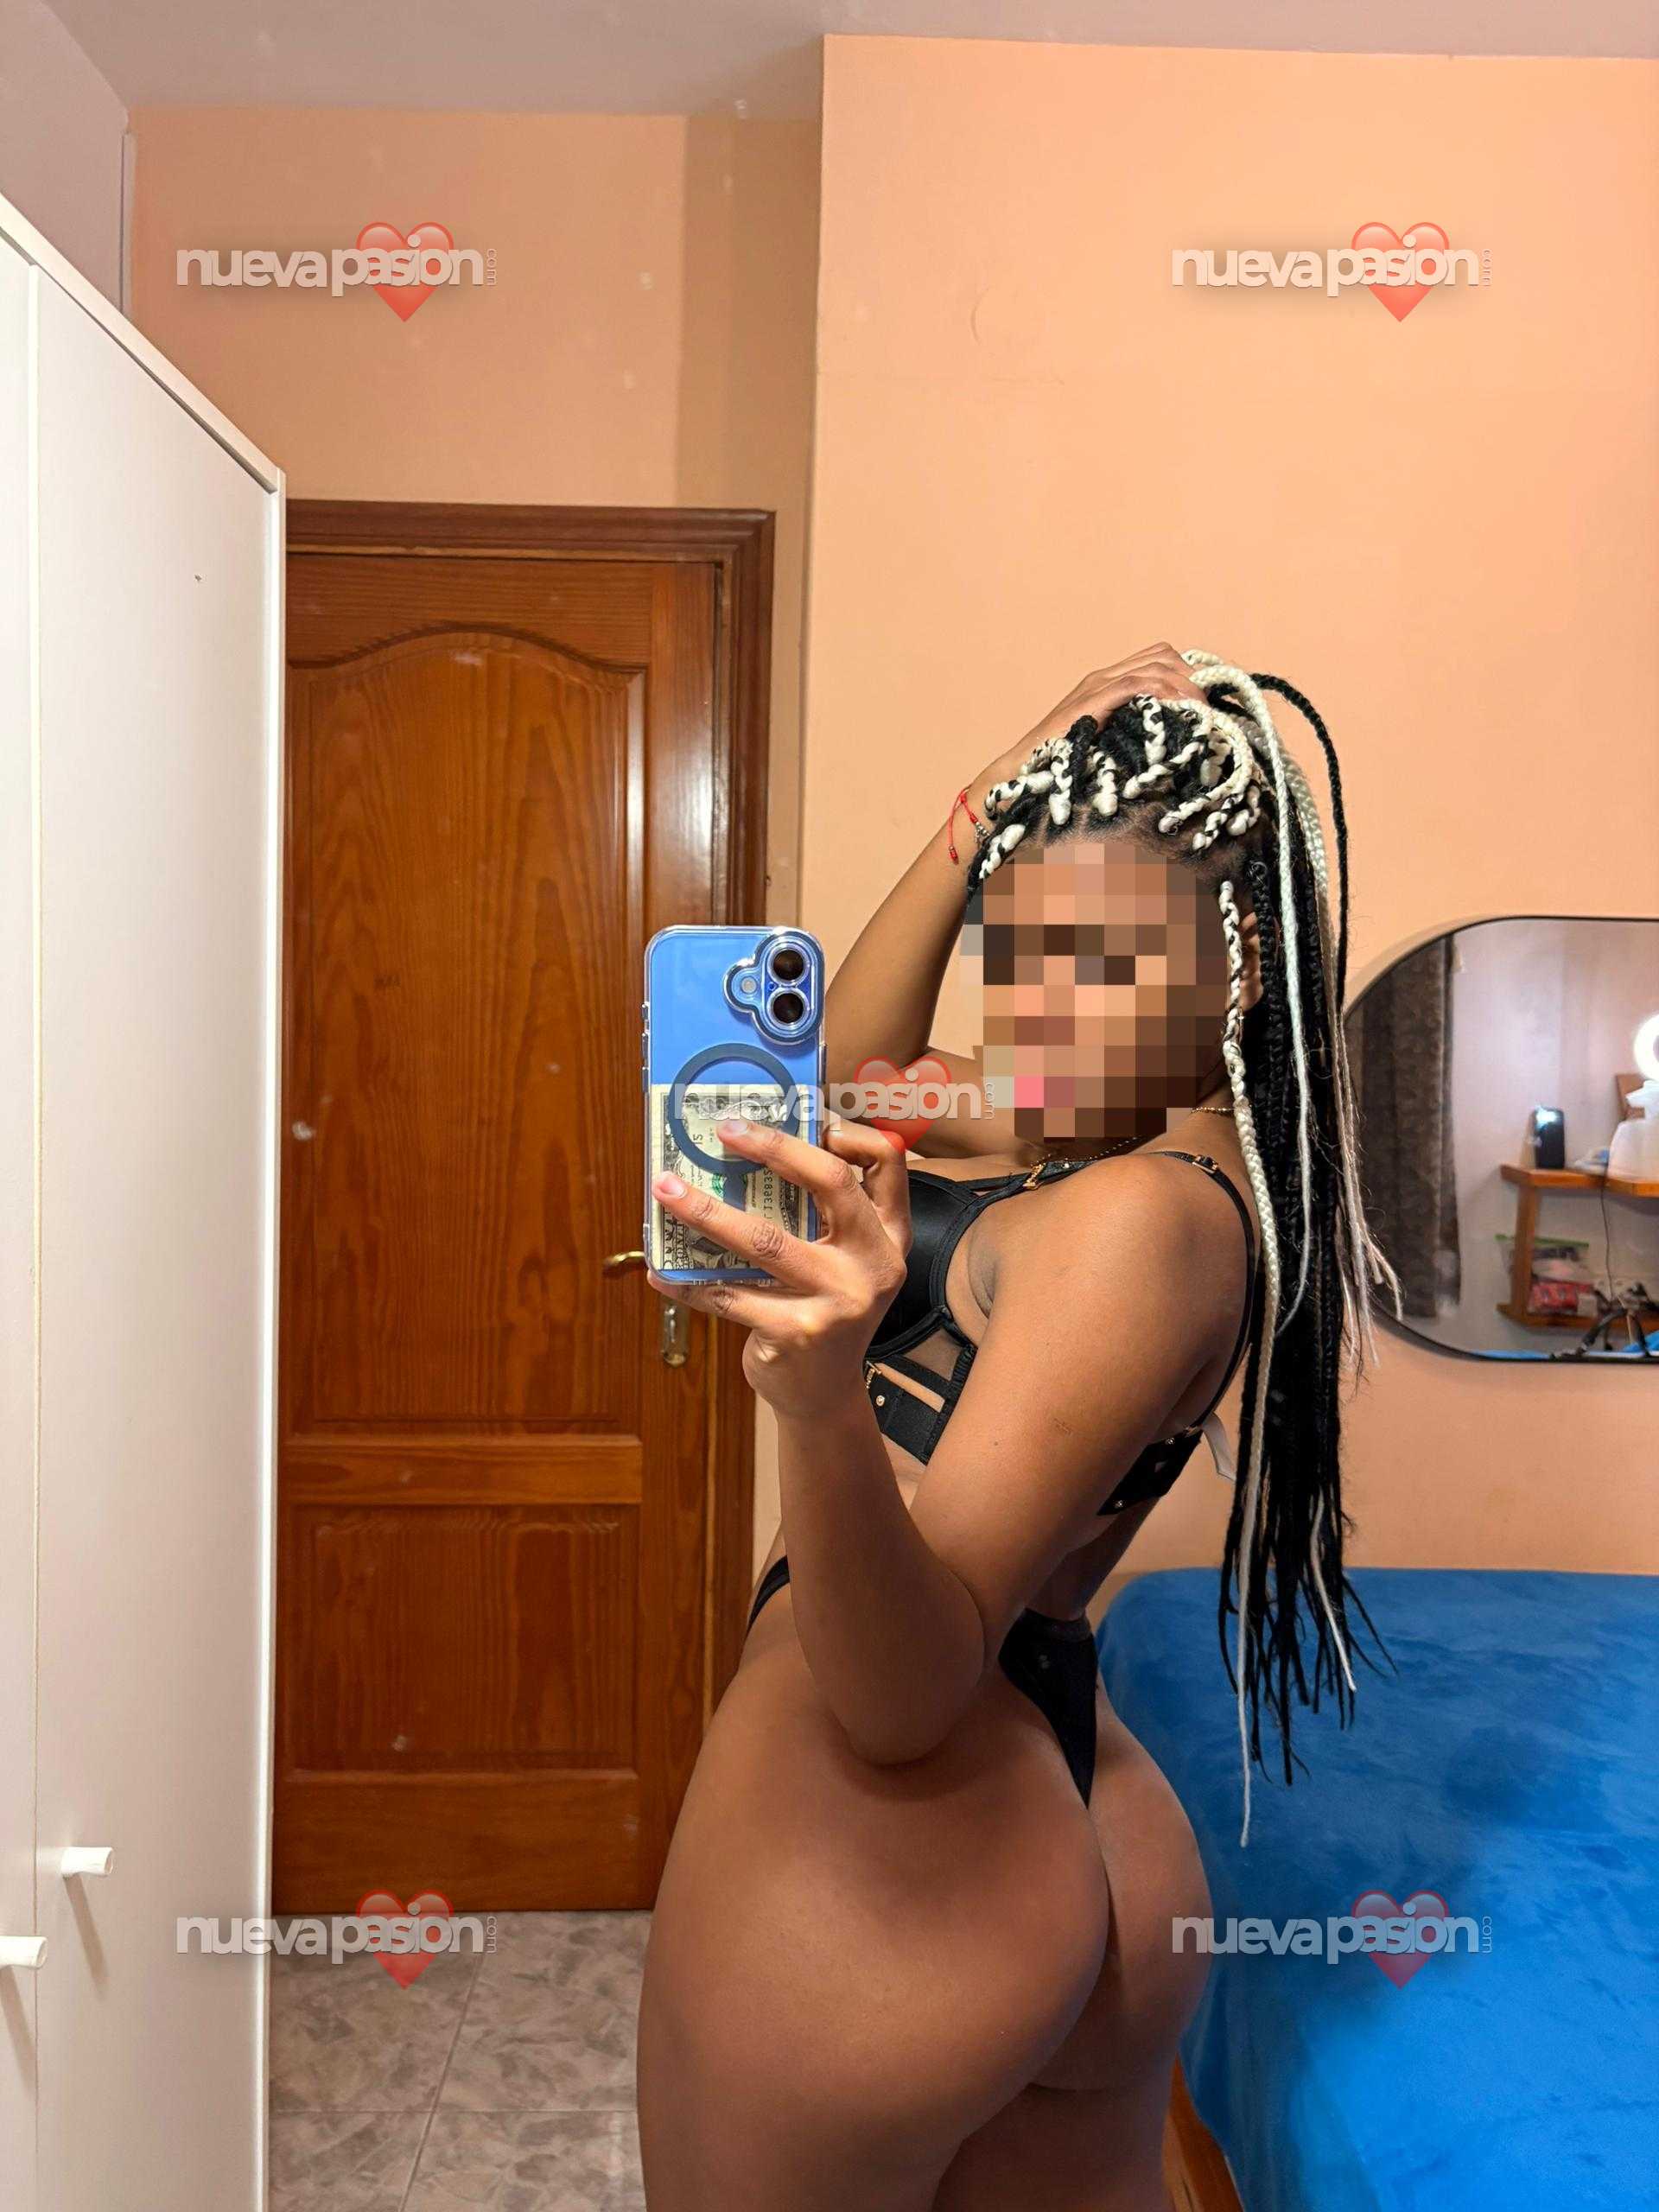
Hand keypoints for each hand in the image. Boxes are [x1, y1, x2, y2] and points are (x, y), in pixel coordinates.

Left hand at [645, 1118, 911, 1421]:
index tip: (805, 1116)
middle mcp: (874, 1263)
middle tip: (725, 1130)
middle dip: (773, 1147)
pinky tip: (660, 1270)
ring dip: (706, 1210)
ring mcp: (839, 1300)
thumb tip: (753, 1148)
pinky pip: (730, 1295)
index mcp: (889, 1234)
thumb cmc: (824, 1311)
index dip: (847, 1131)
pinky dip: (688, 1281)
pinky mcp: (798, 1332)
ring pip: (764, 1239)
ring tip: (666, 1189)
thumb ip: (822, 1215)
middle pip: (829, 1183)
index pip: (886, 1161)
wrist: (824, 1396)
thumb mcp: (843, 1260)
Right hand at [977, 642, 1210, 798]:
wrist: (1020, 773)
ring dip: (1184, 686)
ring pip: (1153, 666)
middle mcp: (1102, 677)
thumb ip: (1131, 734)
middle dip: (1192, 675)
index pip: (1158, 658)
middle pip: (1162, 655)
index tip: (1208, 698)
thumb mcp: (1105, 745)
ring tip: (1201, 711)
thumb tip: (1171, 745)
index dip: (1187, 671)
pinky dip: (1162, 693)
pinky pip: (1133, 685)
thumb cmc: (1061, 767)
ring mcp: (1094, 687)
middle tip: (1209, 705)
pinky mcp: (1089, 703)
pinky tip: (1178, 709)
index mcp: (1107, 683)